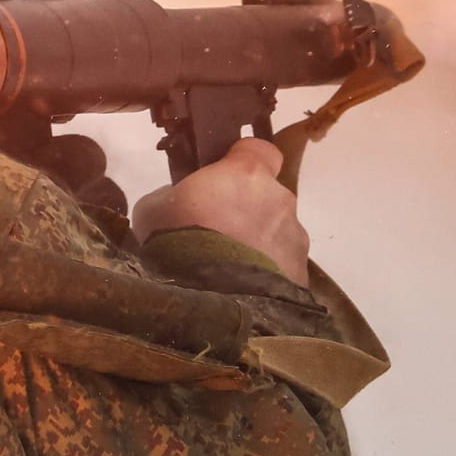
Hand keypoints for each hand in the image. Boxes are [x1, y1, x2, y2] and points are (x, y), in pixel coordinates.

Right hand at [130, 138, 310, 284]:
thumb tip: (181, 200)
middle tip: (217, 232)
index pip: (259, 150)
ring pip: (277, 233)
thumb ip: (175, 195)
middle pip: (268, 196)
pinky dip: (267, 274)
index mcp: (246, 174)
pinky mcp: (301, 276)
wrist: (210, 305)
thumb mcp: (154, 209)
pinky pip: (282, 267)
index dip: (242, 161)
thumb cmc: (177, 243)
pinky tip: (242, 291)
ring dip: (258, 244)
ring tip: (229, 271)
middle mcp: (280, 200)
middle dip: (248, 209)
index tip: (223, 176)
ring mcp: (295, 239)